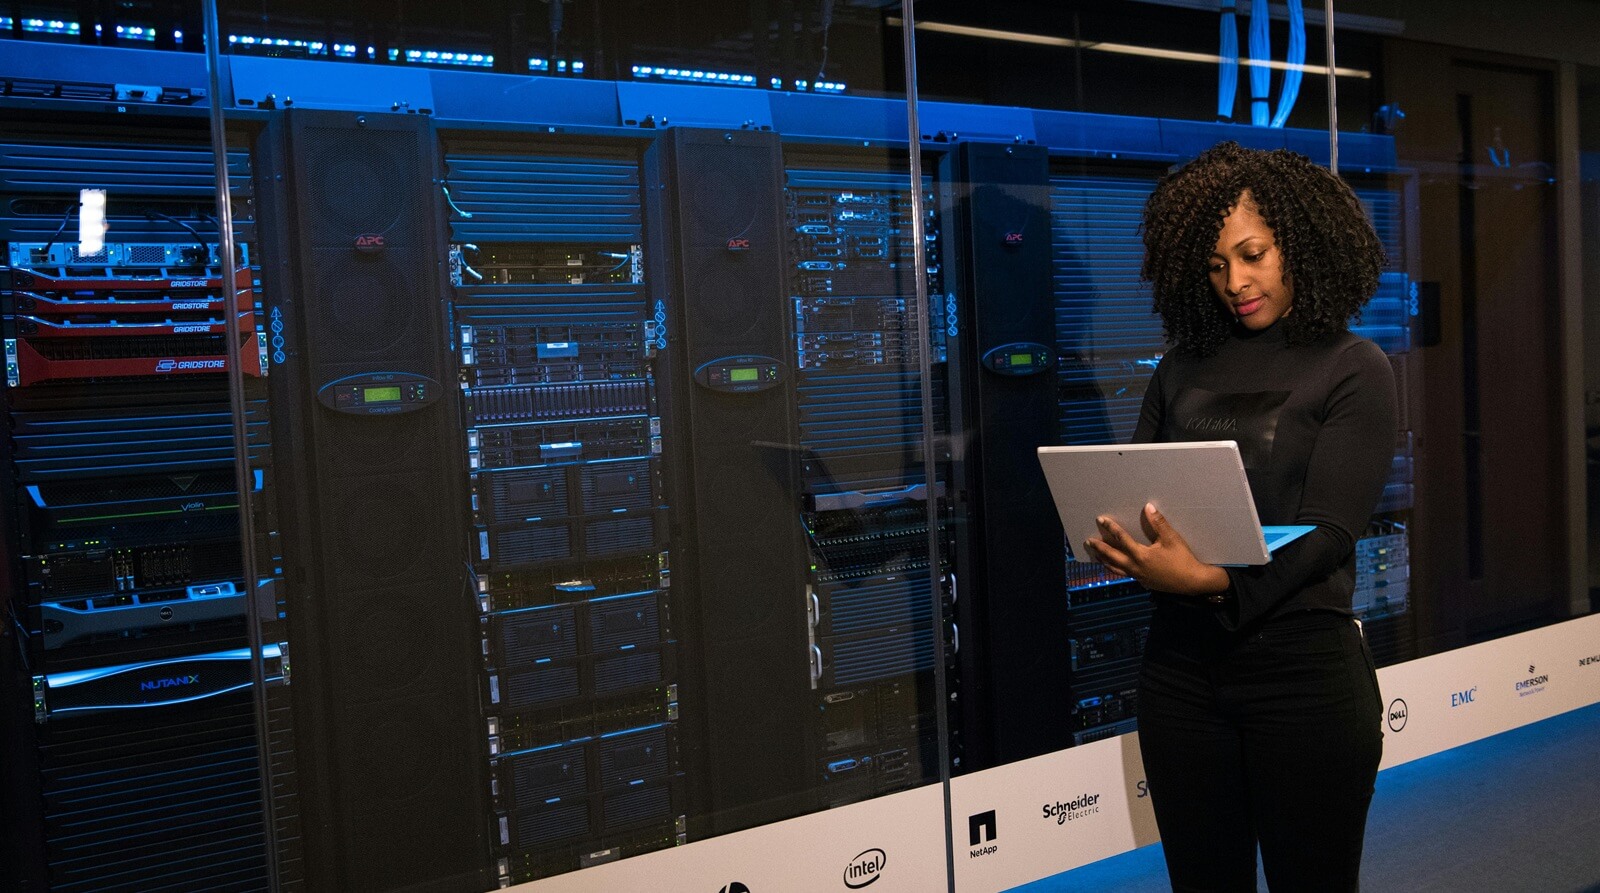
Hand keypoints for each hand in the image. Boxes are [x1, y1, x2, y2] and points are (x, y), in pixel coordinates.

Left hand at [1082, 503, 1230, 596]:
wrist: (1192, 582)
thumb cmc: (1183, 559)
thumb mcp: (1171, 539)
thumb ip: (1158, 523)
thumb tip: (1148, 507)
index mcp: (1141, 555)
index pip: (1121, 539)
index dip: (1111, 528)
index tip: (1101, 520)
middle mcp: (1136, 567)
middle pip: (1112, 556)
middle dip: (1099, 548)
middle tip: (1088, 541)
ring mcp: (1139, 576)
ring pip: (1116, 568)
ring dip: (1105, 561)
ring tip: (1096, 555)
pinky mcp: (1143, 582)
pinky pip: (1125, 574)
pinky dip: (1116, 569)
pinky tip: (1115, 566)